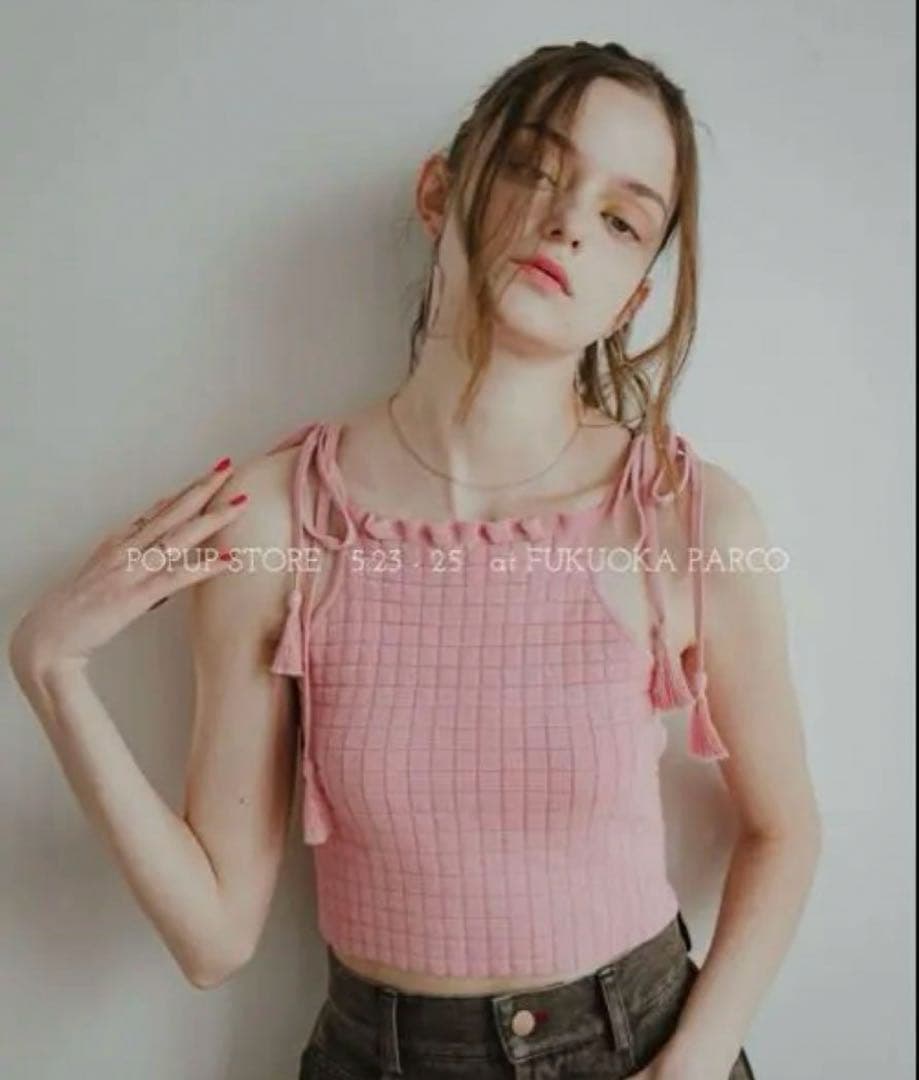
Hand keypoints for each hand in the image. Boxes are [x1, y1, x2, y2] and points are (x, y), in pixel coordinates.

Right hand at [9, 457, 247, 674]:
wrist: (47, 637)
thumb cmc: (77, 613)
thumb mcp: (108, 580)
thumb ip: (136, 571)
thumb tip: (167, 573)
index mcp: (120, 543)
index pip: (160, 509)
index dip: (186, 490)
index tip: (209, 473)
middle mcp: (127, 549)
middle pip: (172, 512)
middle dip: (203, 488)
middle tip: (228, 466)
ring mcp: (132, 570)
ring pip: (179, 536)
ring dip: (212, 518)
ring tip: (240, 502)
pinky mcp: (135, 595)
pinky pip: (177, 577)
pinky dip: (205, 566)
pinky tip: (229, 558)